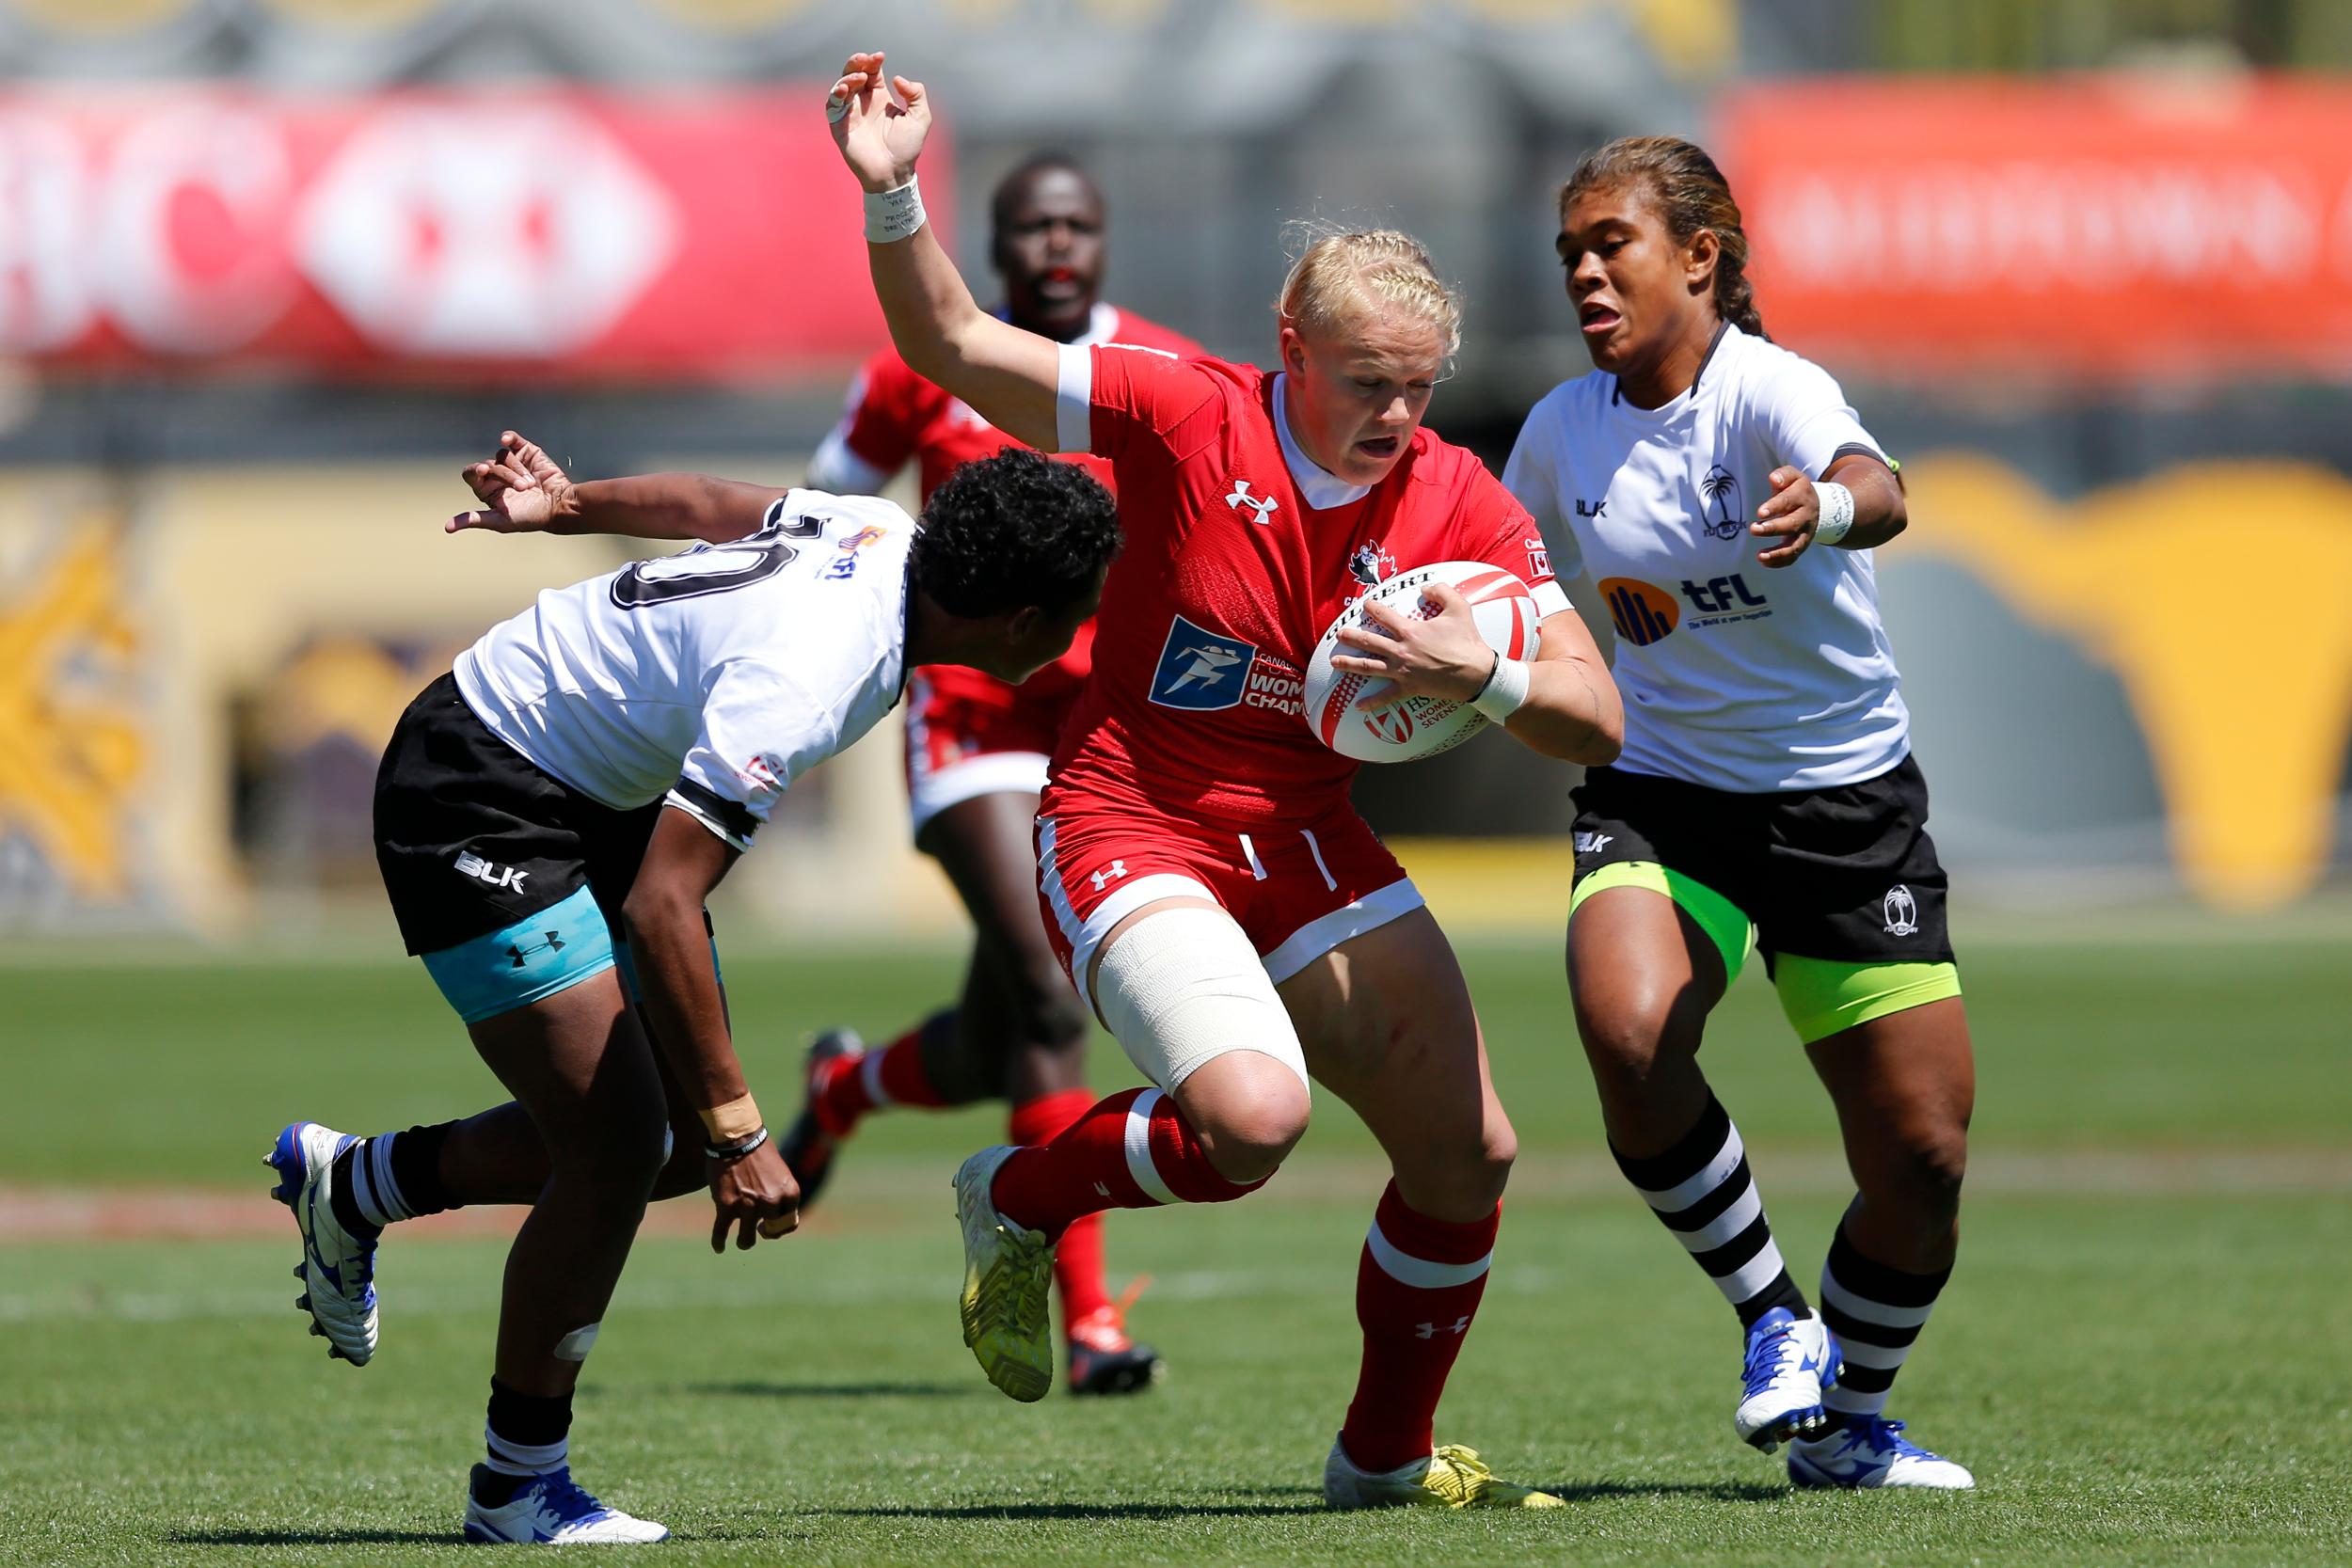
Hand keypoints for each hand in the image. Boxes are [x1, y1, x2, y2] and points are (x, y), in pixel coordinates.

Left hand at [451, 431, 575, 534]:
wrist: (559, 505)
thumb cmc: (530, 518)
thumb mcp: (500, 522)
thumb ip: (474, 519)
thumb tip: (446, 528)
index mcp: (487, 490)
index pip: (471, 473)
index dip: (475, 470)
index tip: (484, 470)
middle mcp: (496, 474)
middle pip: (490, 465)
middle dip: (507, 476)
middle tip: (523, 488)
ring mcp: (511, 462)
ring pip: (503, 455)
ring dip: (517, 469)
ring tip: (531, 484)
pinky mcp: (526, 452)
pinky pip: (512, 440)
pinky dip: (509, 437)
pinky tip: (506, 439)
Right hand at [707, 1137, 799, 1253]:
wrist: (738, 1136)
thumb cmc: (758, 1150)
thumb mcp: (779, 1172)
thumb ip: (778, 1191)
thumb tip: (774, 1210)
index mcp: (789, 1193)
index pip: (790, 1222)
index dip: (781, 1227)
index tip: (771, 1226)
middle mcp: (772, 1202)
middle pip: (771, 1232)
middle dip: (765, 1233)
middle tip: (758, 1230)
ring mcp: (749, 1206)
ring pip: (747, 1240)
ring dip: (744, 1242)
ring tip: (742, 1242)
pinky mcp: (727, 1206)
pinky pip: (722, 1232)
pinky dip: (719, 1242)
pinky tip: (719, 1247)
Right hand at [826, 50, 929, 193]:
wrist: (894, 173)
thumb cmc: (908, 148)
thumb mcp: (921, 117)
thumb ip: (916, 94)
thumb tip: (898, 79)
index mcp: (880, 98)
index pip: (872, 72)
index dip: (873, 61)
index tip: (880, 56)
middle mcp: (863, 103)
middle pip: (854, 74)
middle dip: (856, 62)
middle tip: (863, 59)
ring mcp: (850, 113)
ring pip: (841, 86)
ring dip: (848, 77)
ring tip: (860, 77)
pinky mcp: (840, 125)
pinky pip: (832, 105)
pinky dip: (836, 94)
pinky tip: (845, 89)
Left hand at [1328, 582, 1494, 710]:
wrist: (1476, 673)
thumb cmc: (1467, 641)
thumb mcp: (1459, 608)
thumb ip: (1442, 591)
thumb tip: (1426, 586)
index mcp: (1410, 631)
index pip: (1384, 616)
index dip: (1373, 608)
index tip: (1365, 605)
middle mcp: (1401, 651)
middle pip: (1369, 641)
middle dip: (1351, 637)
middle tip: (1339, 634)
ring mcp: (1402, 671)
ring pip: (1369, 667)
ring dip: (1350, 664)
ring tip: (1335, 663)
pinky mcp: (1409, 688)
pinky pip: (1386, 696)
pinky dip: (1372, 702)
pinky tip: (1358, 706)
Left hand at [1749, 466, 1817, 566]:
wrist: (1819, 506)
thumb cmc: (1796, 490)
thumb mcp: (1793, 477)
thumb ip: (1783, 475)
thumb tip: (1774, 479)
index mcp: (1802, 497)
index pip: (1789, 501)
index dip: (1775, 507)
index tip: (1760, 512)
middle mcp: (1805, 516)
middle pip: (1791, 525)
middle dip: (1773, 529)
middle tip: (1754, 529)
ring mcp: (1805, 533)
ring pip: (1795, 546)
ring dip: (1778, 553)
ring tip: (1760, 555)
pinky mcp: (1802, 544)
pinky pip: (1793, 557)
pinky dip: (1779, 562)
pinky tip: (1764, 561)